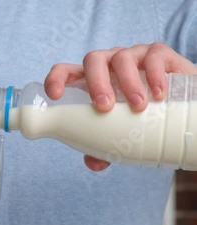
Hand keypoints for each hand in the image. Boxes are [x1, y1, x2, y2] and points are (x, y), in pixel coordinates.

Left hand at [43, 42, 196, 170]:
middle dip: (96, 82)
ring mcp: (133, 56)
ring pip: (122, 58)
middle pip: (93, 61)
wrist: (175, 105)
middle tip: (104, 107)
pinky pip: (154, 57)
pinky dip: (155, 74)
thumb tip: (93, 164)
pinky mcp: (159, 54)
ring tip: (138, 106)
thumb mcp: (118, 131)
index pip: (65, 71)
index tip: (55, 95)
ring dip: (127, 82)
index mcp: (90, 79)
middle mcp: (108, 64)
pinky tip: (158, 94)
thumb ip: (103, 147)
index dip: (55, 79)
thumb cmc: (136, 116)